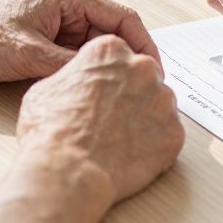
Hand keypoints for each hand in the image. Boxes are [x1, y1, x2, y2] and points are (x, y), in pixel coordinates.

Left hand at [0, 0, 160, 83]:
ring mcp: (63, 25)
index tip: (152, 68)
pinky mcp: (54, 43)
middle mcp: (71, 8)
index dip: (143, 44)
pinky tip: (94, 91)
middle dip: (128, 59)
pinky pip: (83, 58)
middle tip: (140, 86)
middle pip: (116, 33)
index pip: (123, 17)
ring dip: (108, 68)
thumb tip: (100, 77)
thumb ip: (67, 64)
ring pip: (101, 49)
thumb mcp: (28, 53)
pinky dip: (90, 73)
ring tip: (119, 92)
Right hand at [16, 34, 184, 204]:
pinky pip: (168, 134)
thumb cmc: (52, 131)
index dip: (109, 77)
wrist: (67, 170)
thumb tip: (79, 84)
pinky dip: (154, 145)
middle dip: (130, 95)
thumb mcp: (48, 87)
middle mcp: (143, 68)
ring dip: (144, 118)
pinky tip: (131, 155)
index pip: (118, 55)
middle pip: (143, 77)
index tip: (103, 92)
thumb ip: (75, 77)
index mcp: (111, 51)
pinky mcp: (174, 131)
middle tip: (111, 118)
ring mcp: (163, 100)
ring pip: (158, 105)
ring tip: (119, 140)